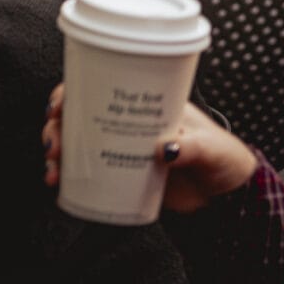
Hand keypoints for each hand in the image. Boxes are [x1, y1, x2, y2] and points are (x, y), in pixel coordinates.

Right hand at [42, 90, 257, 214]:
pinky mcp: (121, 178)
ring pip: (76, 143)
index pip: (102, 85)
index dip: (73, 91)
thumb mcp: (213, 149)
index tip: (60, 105)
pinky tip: (59, 186)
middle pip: (79, 114)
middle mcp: (128, 123)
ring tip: (54, 170)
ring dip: (57, 152)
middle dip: (56, 126)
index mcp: (147, 104)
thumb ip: (193, 147)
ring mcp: (121, 150)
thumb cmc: (224, 161)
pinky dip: (68, 178)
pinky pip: (86, 174)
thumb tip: (166, 148)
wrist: (229, 197)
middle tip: (55, 144)